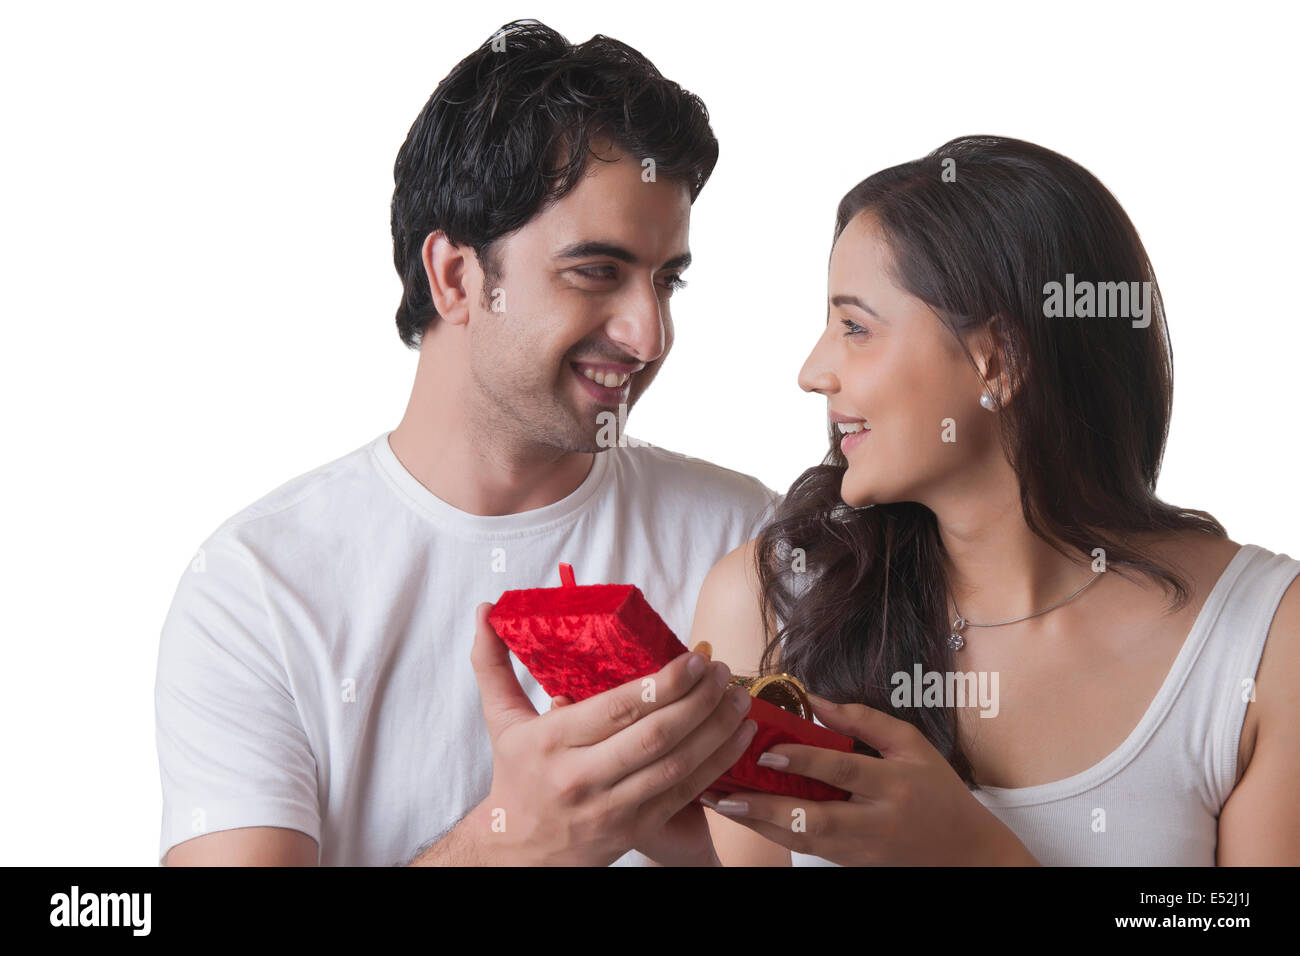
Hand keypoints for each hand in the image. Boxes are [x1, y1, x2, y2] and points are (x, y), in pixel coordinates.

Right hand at [469, 603, 756, 865]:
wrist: (516, 852)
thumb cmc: (515, 778)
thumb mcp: (500, 721)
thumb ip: (493, 665)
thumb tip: (484, 611)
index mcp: (553, 742)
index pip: (617, 709)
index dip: (663, 684)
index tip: (694, 659)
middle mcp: (583, 776)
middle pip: (655, 736)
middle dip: (698, 701)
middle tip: (723, 671)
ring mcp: (613, 807)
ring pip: (676, 765)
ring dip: (716, 729)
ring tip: (739, 697)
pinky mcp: (636, 828)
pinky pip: (686, 793)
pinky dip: (718, 763)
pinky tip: (739, 734)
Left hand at [708, 693, 1038, 865]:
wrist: (964, 852)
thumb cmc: (938, 791)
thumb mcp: (911, 744)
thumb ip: (863, 720)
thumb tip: (816, 699)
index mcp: (894, 786)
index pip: (842, 772)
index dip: (803, 762)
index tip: (766, 752)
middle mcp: (875, 822)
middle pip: (814, 819)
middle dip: (765, 808)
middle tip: (724, 793)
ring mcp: (861, 848)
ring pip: (802, 840)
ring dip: (758, 823)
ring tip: (720, 802)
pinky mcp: (849, 862)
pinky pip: (805, 847)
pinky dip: (772, 832)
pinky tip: (745, 815)